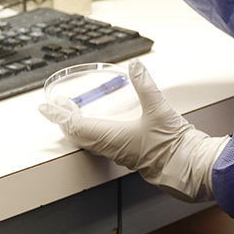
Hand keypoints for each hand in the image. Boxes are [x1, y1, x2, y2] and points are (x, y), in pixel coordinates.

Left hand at [39, 60, 229, 202]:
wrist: (187, 166)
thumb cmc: (171, 144)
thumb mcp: (158, 108)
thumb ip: (145, 85)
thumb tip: (135, 66)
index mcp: (112, 137)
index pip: (76, 125)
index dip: (59, 115)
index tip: (46, 107)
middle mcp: (111, 147)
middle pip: (78, 135)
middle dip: (66, 119)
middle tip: (57, 107)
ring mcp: (120, 153)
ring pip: (90, 141)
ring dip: (79, 126)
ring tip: (75, 114)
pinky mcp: (131, 155)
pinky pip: (102, 144)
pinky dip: (94, 133)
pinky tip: (103, 127)